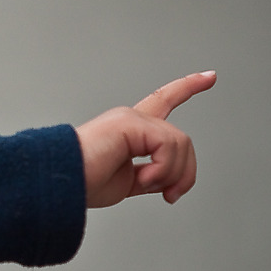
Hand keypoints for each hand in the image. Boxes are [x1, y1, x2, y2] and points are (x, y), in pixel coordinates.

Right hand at [75, 71, 216, 207]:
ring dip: (171, 174)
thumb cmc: (83, 182)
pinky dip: (163, 169)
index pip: (162, 102)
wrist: (61, 182)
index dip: (186, 87)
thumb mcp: (128, 182)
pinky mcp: (129, 124)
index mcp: (128, 130)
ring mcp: (129, 119)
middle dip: (185, 172)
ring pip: (180, 144)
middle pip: (181, 140)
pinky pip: (168, 146)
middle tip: (170, 195)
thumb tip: (171, 182)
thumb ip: (151, 175)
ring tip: (149, 186)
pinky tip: (144, 179)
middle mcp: (129, 119)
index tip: (209, 76)